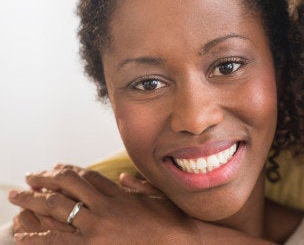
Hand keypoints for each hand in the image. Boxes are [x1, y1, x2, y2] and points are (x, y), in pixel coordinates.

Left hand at [8, 165, 198, 243]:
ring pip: (57, 209)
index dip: (65, 171)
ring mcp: (98, 229)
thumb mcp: (156, 198)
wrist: (182, 243)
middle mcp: (106, 208)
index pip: (85, 176)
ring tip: (17, 198)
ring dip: (33, 201)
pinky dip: (37, 235)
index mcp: (119, 195)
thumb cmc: (173, 222)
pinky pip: (57, 240)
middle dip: (42, 181)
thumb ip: (138, 186)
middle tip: (27, 179)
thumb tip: (124, 176)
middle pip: (66, 187)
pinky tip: (22, 233)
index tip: (52, 170)